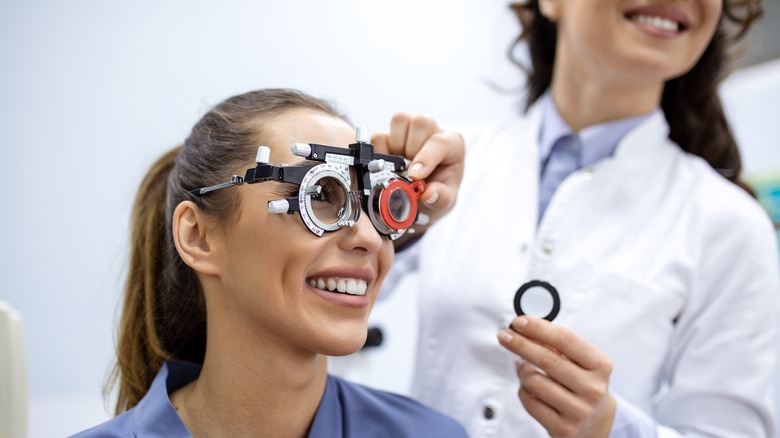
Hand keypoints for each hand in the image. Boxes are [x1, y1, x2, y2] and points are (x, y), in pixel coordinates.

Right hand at [371, 113, 464, 241]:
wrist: (425, 196)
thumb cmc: (439, 190)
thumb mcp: (446, 200)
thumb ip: (442, 197)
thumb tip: (429, 194)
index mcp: (452, 143)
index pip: (440, 142)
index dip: (426, 158)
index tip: (415, 176)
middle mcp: (431, 132)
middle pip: (420, 123)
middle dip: (412, 149)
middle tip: (411, 171)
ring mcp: (409, 131)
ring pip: (400, 120)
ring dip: (396, 146)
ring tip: (400, 166)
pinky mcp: (389, 137)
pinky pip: (379, 136)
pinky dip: (381, 153)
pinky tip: (390, 167)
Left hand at [497, 316, 615, 437]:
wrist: (596, 421)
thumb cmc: (581, 381)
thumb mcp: (580, 360)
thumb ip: (556, 344)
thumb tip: (525, 329)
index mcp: (600, 364)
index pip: (566, 339)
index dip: (539, 328)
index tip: (519, 322)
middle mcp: (593, 388)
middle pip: (547, 359)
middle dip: (520, 344)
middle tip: (504, 336)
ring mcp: (579, 410)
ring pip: (535, 382)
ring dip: (521, 370)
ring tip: (521, 365)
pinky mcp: (564, 428)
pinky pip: (530, 402)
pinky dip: (523, 389)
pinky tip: (526, 385)